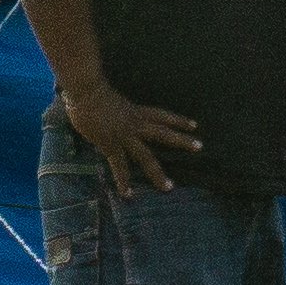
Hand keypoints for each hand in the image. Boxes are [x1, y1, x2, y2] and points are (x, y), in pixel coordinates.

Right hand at [53, 75, 200, 195]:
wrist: (85, 92)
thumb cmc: (89, 90)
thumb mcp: (107, 97)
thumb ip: (111, 107)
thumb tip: (103, 109)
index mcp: (135, 111)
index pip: (162, 116)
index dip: (178, 121)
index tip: (194, 125)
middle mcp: (135, 124)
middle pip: (163, 133)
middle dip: (181, 140)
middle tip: (199, 146)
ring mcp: (124, 135)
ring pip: (147, 156)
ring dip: (158, 173)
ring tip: (169, 187)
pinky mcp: (111, 145)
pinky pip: (120, 166)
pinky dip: (123, 181)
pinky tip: (128, 194)